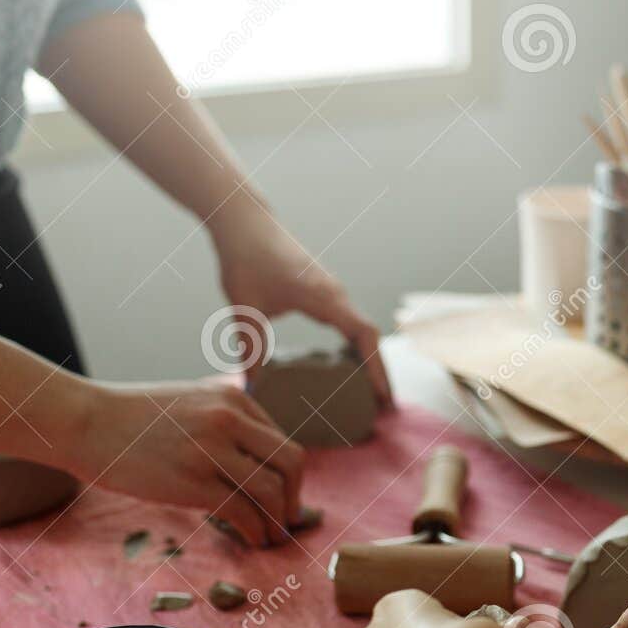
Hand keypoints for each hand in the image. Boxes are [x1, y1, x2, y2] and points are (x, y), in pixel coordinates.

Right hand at [69, 381, 304, 547]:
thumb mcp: (191, 399)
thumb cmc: (133, 417)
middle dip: (295, 499)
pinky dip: (254, 531)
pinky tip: (250, 540)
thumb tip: (258, 449)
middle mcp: (230, 420)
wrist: (84, 421)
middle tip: (288, 521)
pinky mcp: (191, 481)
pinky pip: (242, 511)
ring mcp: (211, 450)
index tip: (285, 499)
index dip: (290, 478)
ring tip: (271, 538)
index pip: (283, 443)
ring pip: (271, 491)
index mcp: (234, 399)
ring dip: (278, 522)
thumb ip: (226, 417)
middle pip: (291, 464)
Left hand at [209, 199, 392, 407]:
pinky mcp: (324, 290)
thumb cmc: (244, 257)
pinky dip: (356, 346)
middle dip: (379, 372)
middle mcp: (335, 294)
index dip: (376, 367)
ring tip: (370, 392)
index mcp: (324, 297)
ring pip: (362, 330)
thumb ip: (250, 347)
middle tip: (382, 407)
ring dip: (369, 360)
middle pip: (370, 337)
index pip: (364, 335)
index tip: (383, 396)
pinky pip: (350, 323)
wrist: (244, 220)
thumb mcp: (245, 306)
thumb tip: (251, 387)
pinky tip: (347, 364)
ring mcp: (332, 291)